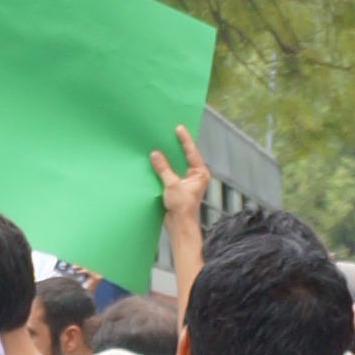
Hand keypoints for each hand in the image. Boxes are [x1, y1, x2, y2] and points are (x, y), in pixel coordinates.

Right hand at [152, 125, 211, 319]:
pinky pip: (169, 174)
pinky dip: (163, 168)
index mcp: (200, 173)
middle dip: (175, 146)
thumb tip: (154, 155)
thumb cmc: (182, 209)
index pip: (191, 152)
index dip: (184, 140)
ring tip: (160, 144)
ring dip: (168, 158)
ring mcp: (186, 182)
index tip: (178, 128)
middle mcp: (195, 176)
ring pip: (176, 165)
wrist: (179, 227)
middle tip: (168, 131)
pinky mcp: (177, 188)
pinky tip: (154, 162)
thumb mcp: (172, 186)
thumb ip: (163, 169)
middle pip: (184, 157)